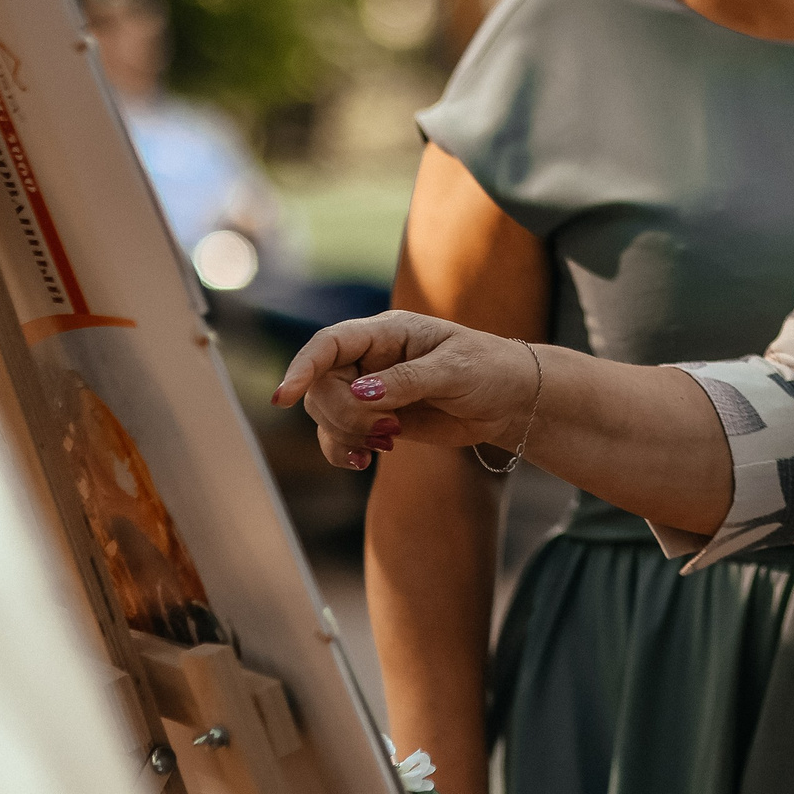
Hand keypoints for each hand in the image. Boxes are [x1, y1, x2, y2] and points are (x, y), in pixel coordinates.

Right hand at [271, 310, 539, 470]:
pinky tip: (364, 460)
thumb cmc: (489, 370)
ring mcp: (369, 388)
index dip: (304, 367)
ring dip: (345, 434)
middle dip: (344, 414)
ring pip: (324, 413)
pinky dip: (343, 450)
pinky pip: (337, 435)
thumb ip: (407, 381)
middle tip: (388, 428)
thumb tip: (360, 392)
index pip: (330, 343)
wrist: (509, 400)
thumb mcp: (454, 371)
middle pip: (322, 385)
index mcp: (387, 333)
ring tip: (386, 441)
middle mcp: (370, 358)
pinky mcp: (375, 417)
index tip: (284, 396)